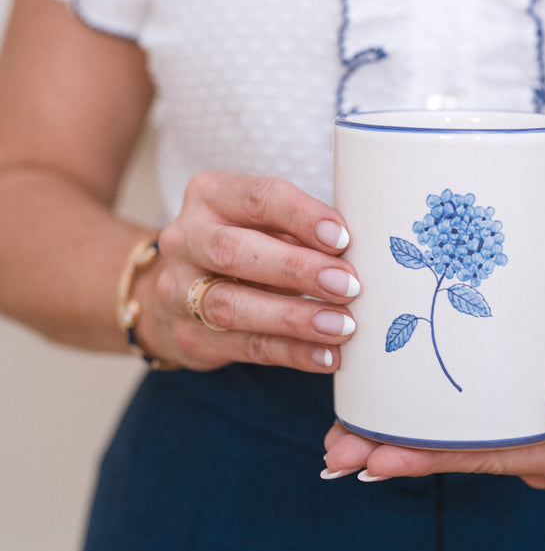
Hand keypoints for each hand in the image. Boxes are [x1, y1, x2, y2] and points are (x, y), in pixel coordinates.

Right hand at [135, 172, 359, 371]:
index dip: (301, 216)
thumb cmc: (245, 246)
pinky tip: (327, 355)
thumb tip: (361, 251)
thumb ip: (301, 231)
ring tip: (343, 326)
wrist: (178, 291)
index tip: (343, 237)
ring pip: (232, 306)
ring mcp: (178, 290)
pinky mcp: (189, 336)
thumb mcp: (266, 224)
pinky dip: (292, 352)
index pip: (257, 197)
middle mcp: (186, 238)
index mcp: (210, 196)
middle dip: (297, 269)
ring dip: (295, 318)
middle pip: (235, 251)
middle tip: (348, 285)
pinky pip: (245, 347)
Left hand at [323, 299, 544, 487]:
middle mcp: (544, 456)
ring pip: (457, 445)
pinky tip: (375, 420)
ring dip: (398, 442)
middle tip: (335, 453)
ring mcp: (529, 440)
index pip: (490, 457)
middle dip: (396, 456)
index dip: (432, 459)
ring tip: (337, 442)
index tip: (378, 458)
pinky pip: (466, 426)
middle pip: (461, 458)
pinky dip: (421, 424)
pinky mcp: (516, 415)